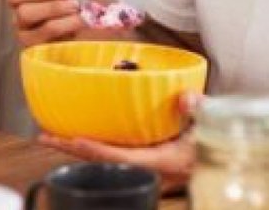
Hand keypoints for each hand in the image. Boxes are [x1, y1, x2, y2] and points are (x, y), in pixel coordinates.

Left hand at [39, 92, 203, 189]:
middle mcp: (148, 170)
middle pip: (102, 164)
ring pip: (103, 163)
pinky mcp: (141, 164)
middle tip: (45, 136)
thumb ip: (198, 108)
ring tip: (50, 135)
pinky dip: (90, 148)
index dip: (96, 150)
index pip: (122, 158)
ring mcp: (143, 169)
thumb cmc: (217, 140)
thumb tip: (184, 98)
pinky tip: (76, 136)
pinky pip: (110, 158)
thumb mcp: (212, 123)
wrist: (223, 160)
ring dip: (76, 150)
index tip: (72, 139)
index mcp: (163, 162)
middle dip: (72, 151)